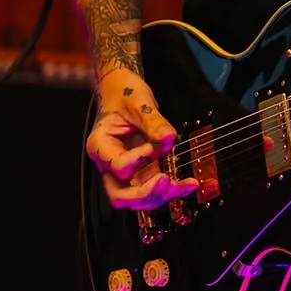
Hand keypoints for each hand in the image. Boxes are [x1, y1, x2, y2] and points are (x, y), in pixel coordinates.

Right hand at [87, 67, 197, 210]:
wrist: (122, 91)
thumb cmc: (124, 94)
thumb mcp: (138, 101)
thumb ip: (152, 120)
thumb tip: (168, 138)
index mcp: (100, 145)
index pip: (118, 165)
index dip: (140, 158)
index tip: (155, 144)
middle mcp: (108, 163)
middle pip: (120, 195)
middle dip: (144, 194)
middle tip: (165, 181)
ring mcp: (125, 171)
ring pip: (136, 198)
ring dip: (160, 196)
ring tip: (183, 184)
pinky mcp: (141, 171)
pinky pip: (152, 189)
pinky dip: (170, 190)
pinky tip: (189, 183)